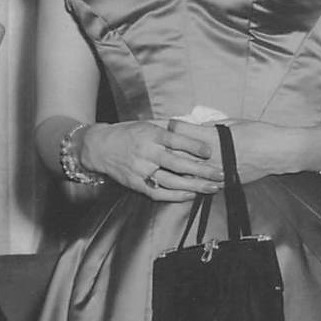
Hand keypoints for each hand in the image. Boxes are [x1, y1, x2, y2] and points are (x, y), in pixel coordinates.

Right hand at [81, 120, 220, 200]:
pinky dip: (176, 196)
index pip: (176, 140)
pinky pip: (159, 193)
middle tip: (221, 174)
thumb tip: (196, 129)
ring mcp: (141, 170)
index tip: (210, 151)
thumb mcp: (147, 124)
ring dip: (194, 186)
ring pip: (171, 181)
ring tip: (213, 187)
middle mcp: (146, 152)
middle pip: (178, 163)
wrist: (99, 147)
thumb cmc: (129, 133)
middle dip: (202, 170)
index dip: (194, 146)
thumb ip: (169, 129)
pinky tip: (191, 195)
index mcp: (150, 135)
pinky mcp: (136, 184)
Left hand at [162, 119, 298, 185]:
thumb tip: (195, 127)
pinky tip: (185, 177)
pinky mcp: (223, 183)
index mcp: (211, 137)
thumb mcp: (232, 123)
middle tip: (161, 142)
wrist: (277, 152)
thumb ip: (210, 126)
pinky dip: (192, 179)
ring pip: (186, 172)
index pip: (180, 130)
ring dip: (177, 166)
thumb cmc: (257, 133)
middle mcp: (210, 155)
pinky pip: (201, 184)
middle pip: (178, 152)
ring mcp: (215, 172)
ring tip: (169, 161)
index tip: (170, 124)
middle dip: (169, 146)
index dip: (173, 125)